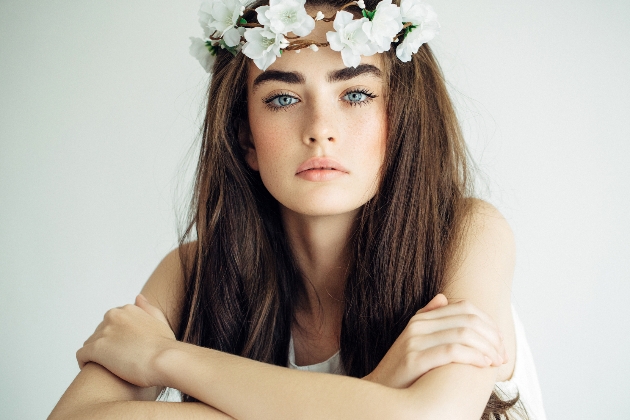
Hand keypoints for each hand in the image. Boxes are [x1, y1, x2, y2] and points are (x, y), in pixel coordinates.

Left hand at [76, 294, 175, 387]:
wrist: (165, 360)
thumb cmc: (165, 345)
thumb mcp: (159, 321)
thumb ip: (148, 308)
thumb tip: (138, 297)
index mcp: (128, 309)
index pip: (112, 321)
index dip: (117, 337)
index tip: (123, 348)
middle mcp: (114, 316)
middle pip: (100, 331)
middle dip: (105, 344)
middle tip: (116, 360)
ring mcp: (104, 332)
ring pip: (90, 343)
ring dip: (95, 354)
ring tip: (106, 368)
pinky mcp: (96, 348)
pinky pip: (81, 355)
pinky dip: (84, 363)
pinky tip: (94, 370)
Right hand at [363, 294, 507, 388]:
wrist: (380, 394)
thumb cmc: (403, 372)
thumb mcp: (414, 341)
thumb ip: (428, 319)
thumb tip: (443, 298)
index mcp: (421, 319)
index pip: (464, 308)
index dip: (487, 322)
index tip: (500, 341)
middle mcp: (418, 325)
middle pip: (467, 319)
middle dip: (491, 337)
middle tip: (502, 355)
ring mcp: (414, 341)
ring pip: (463, 334)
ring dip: (487, 348)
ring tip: (496, 362)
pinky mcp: (414, 359)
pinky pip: (452, 351)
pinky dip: (473, 356)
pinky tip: (483, 364)